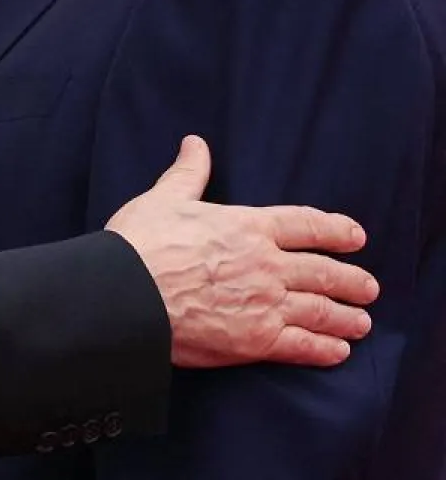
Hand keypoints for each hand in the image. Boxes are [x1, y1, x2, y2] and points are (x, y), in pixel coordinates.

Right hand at [107, 135, 377, 368]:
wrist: (127, 294)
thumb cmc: (141, 243)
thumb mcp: (164, 198)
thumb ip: (188, 173)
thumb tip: (195, 143)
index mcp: (248, 227)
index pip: (305, 224)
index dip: (335, 230)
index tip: (356, 237)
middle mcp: (266, 265)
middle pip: (324, 271)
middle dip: (352, 280)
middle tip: (369, 287)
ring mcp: (265, 304)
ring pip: (321, 311)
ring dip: (347, 317)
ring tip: (361, 322)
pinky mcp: (256, 341)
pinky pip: (303, 346)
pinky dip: (325, 349)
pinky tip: (337, 351)